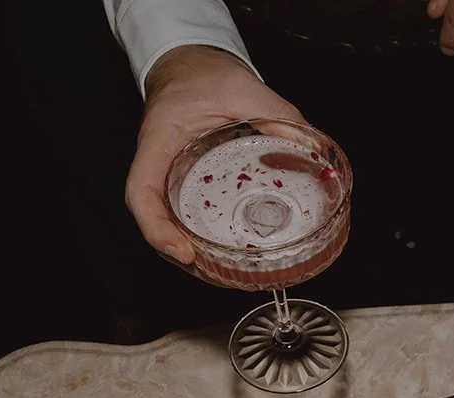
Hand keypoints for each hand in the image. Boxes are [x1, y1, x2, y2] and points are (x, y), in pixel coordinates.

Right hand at [126, 45, 305, 265]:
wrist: (190, 65)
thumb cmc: (203, 74)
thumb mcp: (241, 85)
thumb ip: (278, 112)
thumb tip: (313, 147)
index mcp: (159, 141)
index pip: (140, 192)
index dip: (156, 230)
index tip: (185, 252)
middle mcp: (158, 165)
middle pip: (155, 221)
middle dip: (181, 255)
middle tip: (221, 275)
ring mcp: (169, 177)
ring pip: (168, 224)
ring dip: (193, 256)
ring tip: (228, 275)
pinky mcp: (185, 183)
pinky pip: (184, 216)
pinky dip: (202, 240)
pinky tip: (229, 254)